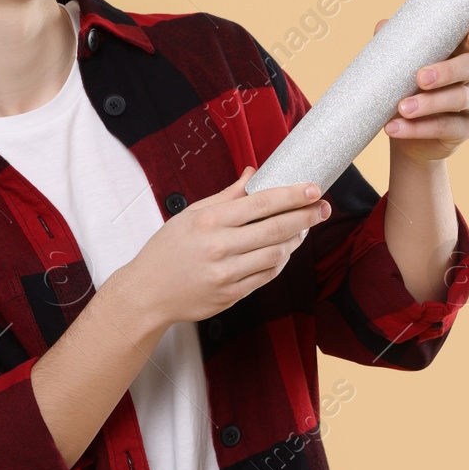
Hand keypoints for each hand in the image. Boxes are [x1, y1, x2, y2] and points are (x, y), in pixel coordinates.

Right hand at [109, 166, 330, 328]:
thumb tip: (252, 174)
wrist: (146, 293)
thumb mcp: (191, 215)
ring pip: (276, 255)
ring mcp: (227, 274)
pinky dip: (280, 261)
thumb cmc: (166, 250)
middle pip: (275, 229)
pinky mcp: (231, 295)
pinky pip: (266, 276)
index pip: (260, 203)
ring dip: (296, 240)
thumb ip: (226, 196)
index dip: (291, 195)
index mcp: (209, 221)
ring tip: (305, 228)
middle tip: (322, 208)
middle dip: (305, 217)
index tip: (312, 189)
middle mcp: (220, 247)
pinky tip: (285, 249)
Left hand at [377, 19, 468, 164]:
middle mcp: (467, 78)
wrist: (403, 137)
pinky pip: (446, 128)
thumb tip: (383, 25)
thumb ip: (394, 49)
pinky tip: (395, 128)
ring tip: (402, 109)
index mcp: (453, 57)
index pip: (468, 42)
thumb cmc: (403, 94)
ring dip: (429, 104)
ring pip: (458, 99)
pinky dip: (419, 129)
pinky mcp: (465, 129)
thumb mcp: (397, 72)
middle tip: (420, 78)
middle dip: (446, 71)